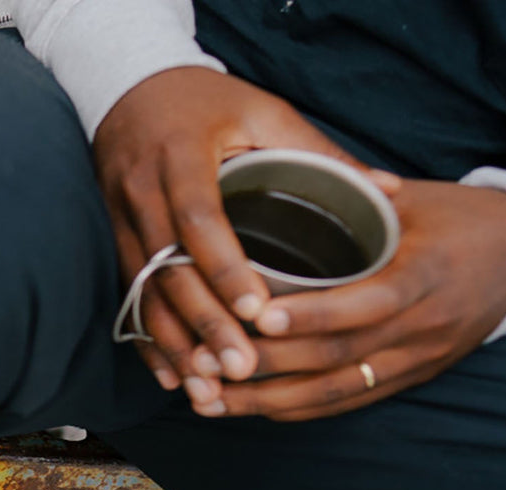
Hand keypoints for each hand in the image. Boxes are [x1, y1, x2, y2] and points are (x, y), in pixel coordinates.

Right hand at [93, 67, 399, 405]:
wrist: (130, 86)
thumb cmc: (208, 102)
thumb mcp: (264, 112)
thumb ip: (320, 152)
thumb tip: (389, 193)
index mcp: (180, 155)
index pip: (199, 218)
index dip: (224, 267)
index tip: (256, 309)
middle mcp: (142, 191)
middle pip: (167, 269)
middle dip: (203, 323)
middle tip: (240, 368)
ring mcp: (122, 218)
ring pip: (144, 293)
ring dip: (173, 345)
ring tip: (206, 388)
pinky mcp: (116, 237)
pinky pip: (129, 298)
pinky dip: (148, 341)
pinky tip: (170, 376)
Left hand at [202, 180, 505, 420]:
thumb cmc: (461, 218)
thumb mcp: (416, 199)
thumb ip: (356, 197)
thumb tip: (285, 174)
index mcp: (425, 274)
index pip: (367, 303)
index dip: (312, 314)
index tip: (259, 314)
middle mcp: (421, 326)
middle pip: (338, 358)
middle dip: (267, 367)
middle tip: (206, 364)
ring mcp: (416, 359)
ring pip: (335, 392)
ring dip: (267, 400)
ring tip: (208, 399)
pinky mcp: (410, 378)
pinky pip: (347, 402)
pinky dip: (295, 409)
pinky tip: (247, 408)